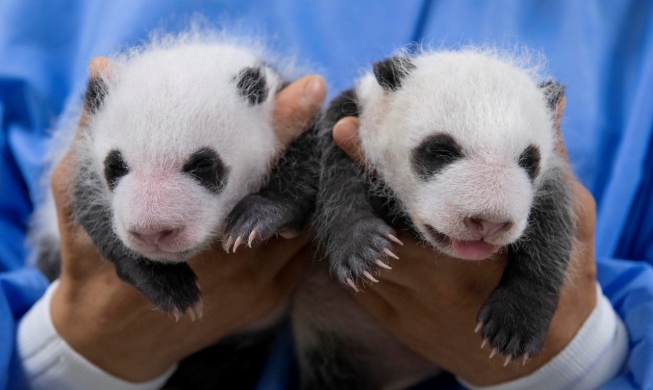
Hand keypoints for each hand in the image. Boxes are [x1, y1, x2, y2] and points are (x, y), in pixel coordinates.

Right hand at [50, 58, 325, 381]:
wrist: (114, 338)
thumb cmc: (92, 266)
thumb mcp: (81, 200)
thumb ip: (95, 137)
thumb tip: (105, 71)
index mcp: (198, 234)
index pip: (258, 173)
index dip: (283, 129)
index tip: (306, 92)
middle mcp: (239, 263)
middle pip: (293, 197)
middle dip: (298, 157)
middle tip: (300, 115)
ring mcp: (260, 284)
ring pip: (303, 225)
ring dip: (302, 190)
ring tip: (297, 153)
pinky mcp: (270, 299)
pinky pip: (303, 255)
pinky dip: (300, 224)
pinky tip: (289, 198)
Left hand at [332, 115, 596, 385]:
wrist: (542, 357)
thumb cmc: (563, 287)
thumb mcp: (569, 223)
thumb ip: (552, 166)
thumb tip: (550, 98)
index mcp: (466, 260)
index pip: (406, 204)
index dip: (371, 167)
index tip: (347, 131)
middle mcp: (426, 285)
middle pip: (367, 226)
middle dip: (349, 183)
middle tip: (343, 141)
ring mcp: (404, 306)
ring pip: (357, 251)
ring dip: (348, 212)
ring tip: (346, 173)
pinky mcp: (392, 318)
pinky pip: (357, 278)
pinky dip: (355, 244)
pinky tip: (361, 219)